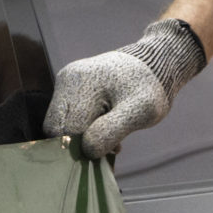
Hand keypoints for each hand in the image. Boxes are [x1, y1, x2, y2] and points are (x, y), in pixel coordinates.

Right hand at [41, 19, 205, 159]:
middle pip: (56, 129)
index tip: (112, 150)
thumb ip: (111, 131)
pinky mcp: (70, 87)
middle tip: (112, 144)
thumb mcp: (140, 112)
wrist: (156, 62)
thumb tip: (87, 149)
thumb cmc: (151, 88)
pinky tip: (106, 124)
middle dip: (81, 143)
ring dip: (83, 136)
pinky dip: (84, 127)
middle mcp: (66, 79)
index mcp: (79, 83)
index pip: (65, 130)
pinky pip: (67, 116)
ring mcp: (66, 82)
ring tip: (112, 132)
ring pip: (60, 125)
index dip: (84, 147)